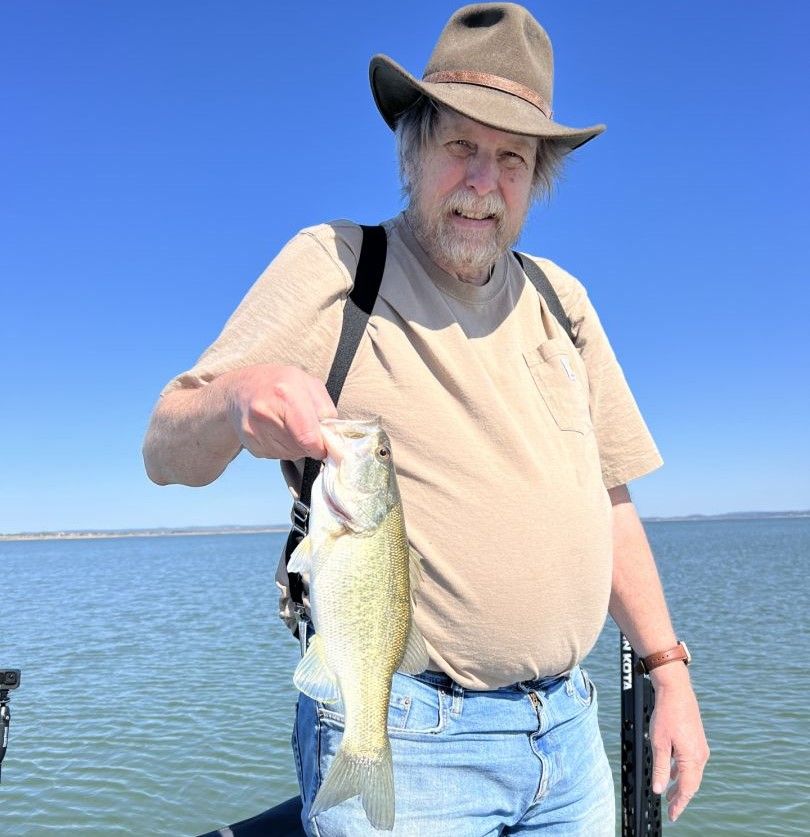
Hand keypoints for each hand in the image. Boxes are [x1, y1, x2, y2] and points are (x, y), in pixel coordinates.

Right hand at [225, 364, 336, 459]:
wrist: (240, 389)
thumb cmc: (280, 383)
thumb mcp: (308, 383)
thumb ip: (325, 408)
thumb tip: (331, 435)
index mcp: (286, 393)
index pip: (308, 437)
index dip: (320, 447)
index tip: (323, 445)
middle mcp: (266, 411)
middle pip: (299, 448)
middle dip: (308, 444)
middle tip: (304, 428)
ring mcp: (254, 429)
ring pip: (288, 455)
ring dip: (294, 447)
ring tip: (288, 426)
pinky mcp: (249, 442)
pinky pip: (275, 456)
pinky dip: (280, 448)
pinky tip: (275, 430)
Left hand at [649, 665, 709, 821]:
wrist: (676, 691)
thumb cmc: (667, 714)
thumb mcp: (658, 743)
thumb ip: (660, 768)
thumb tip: (659, 789)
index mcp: (692, 759)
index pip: (687, 789)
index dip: (679, 804)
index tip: (672, 815)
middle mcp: (700, 755)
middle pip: (691, 784)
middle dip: (681, 797)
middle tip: (671, 809)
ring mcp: (700, 747)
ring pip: (691, 773)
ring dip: (680, 785)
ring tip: (669, 794)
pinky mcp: (696, 740)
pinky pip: (691, 762)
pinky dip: (681, 771)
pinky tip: (672, 773)